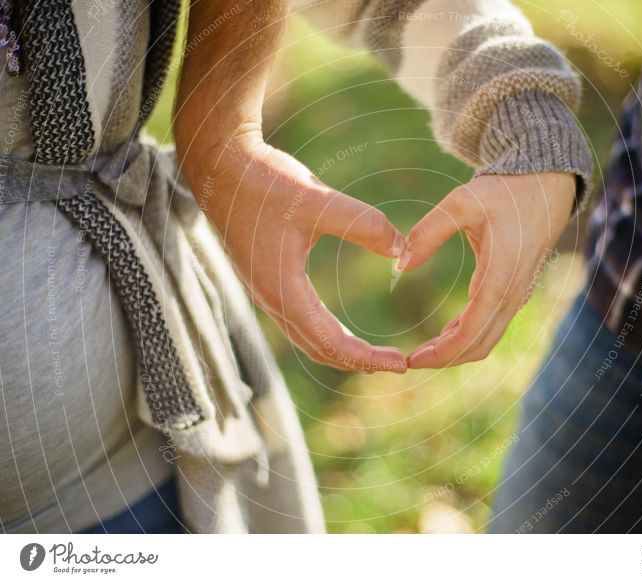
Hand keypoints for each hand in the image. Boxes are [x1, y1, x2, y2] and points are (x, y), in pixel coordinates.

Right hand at [180, 130, 407, 373]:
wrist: (221, 168)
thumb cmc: (264, 183)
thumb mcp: (319, 201)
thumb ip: (363, 224)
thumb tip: (402, 249)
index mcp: (283, 291)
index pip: (330, 342)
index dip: (367, 357)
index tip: (400, 363)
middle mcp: (272, 300)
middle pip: (319, 350)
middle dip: (359, 361)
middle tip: (398, 364)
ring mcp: (266, 292)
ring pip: (307, 339)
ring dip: (342, 351)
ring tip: (375, 355)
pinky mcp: (266, 280)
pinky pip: (299, 322)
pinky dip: (325, 335)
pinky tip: (340, 329)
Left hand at [397, 172, 575, 368]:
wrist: (547, 184)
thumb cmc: (505, 192)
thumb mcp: (462, 203)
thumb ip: (428, 232)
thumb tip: (399, 263)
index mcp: (499, 279)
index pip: (469, 334)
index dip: (440, 353)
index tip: (411, 359)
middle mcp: (511, 294)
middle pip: (478, 346)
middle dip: (444, 359)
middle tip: (409, 360)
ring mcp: (517, 295)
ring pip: (487, 339)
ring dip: (455, 350)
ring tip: (422, 351)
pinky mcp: (515, 290)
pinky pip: (492, 325)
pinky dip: (467, 335)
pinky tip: (444, 333)